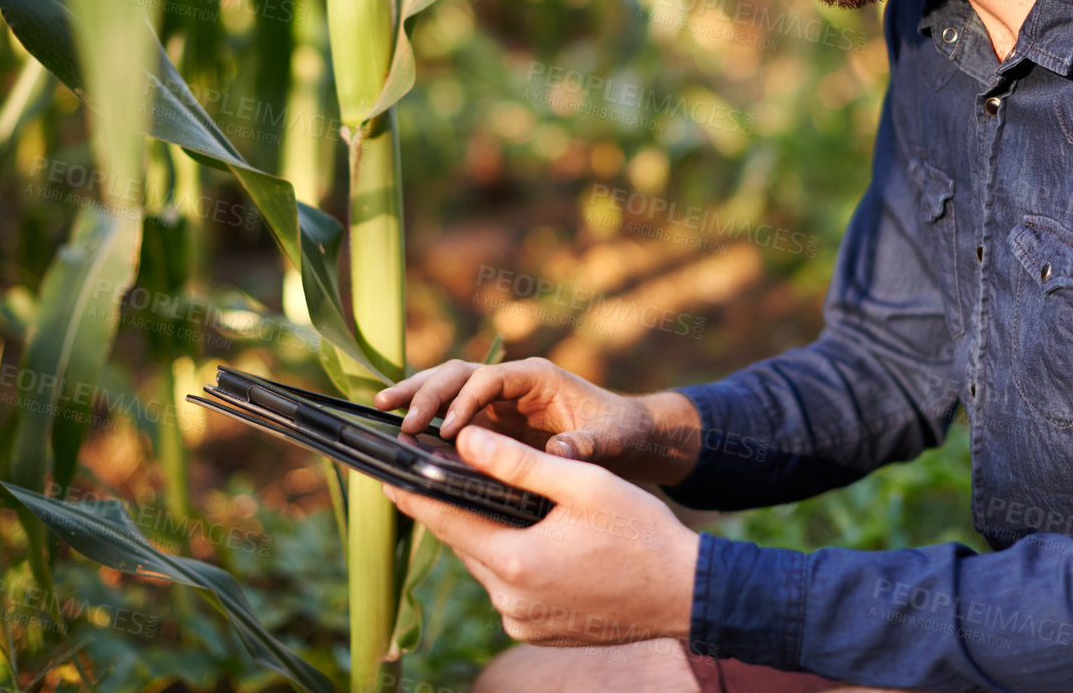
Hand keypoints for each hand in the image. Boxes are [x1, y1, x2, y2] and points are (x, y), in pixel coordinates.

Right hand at [373, 357, 698, 483]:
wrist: (629, 437)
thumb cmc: (622, 434)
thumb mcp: (612, 441)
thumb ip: (588, 446)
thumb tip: (560, 453)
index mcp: (537, 377)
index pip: (489, 379)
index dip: (465, 401)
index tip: (447, 431)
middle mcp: (512, 382)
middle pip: (459, 373)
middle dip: (428, 393)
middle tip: (400, 421)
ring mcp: (499, 399)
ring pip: (448, 384)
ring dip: (415, 393)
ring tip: (379, 407)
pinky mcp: (491, 420)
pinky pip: (451, 411)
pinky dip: (425, 414)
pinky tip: (396, 426)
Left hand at [382, 425, 698, 646]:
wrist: (686, 593)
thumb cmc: (641, 533)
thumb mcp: (581, 484)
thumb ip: (519, 463)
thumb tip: (464, 440)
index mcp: (515, 561)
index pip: (445, 522)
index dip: (413, 497)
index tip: (386, 476)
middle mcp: (510, 601)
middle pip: (465, 544)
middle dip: (454, 510)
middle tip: (440, 477)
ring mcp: (524, 622)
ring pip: (487, 567)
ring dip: (486, 535)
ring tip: (491, 501)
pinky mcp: (540, 631)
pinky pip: (510, 589)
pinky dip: (512, 561)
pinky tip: (531, 538)